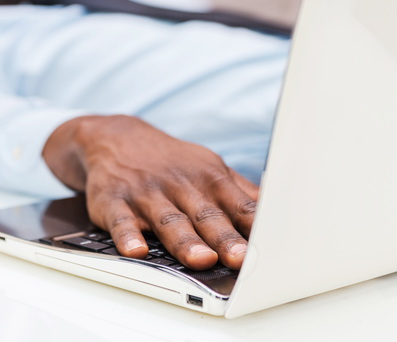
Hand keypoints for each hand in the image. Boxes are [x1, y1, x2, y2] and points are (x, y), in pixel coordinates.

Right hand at [43, 115, 259, 270]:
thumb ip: (243, 195)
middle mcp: (181, 186)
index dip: (255, 228)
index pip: (239, 207)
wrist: (118, 137)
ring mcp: (147, 194)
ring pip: (169, 220)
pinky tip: (135, 251)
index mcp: (210, 180)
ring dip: (185, 241)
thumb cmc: (173, 162)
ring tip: (200, 260)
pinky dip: (127, 236)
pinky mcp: (114, 201)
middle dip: (225, 238)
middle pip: (207, 215)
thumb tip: (282, 214)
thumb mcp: (211, 169)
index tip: (269, 249)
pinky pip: (121, 220)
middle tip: (241, 259)